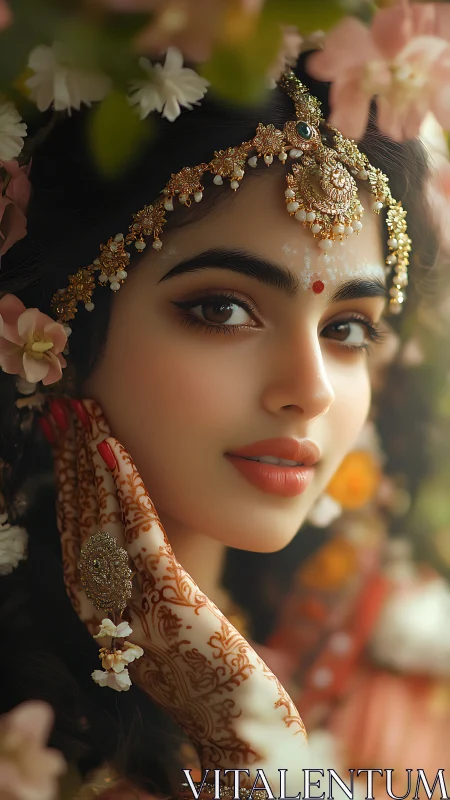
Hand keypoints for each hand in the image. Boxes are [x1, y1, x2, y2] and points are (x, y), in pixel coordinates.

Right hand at [46, 397, 307, 785]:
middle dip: (73, 455)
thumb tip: (151, 522)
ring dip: (90, 458)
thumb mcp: (167, 612)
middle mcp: (102, 601)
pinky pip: (138, 532)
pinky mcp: (166, 599)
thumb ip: (153, 570)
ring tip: (85, 412)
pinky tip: (116, 448)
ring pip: (101, 513)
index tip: (71, 428)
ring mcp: (131, 600)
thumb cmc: (208, 666)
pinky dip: (124, 486)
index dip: (72, 473)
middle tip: (67, 405)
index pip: (79, 523)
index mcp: (100, 604)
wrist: (239, 724)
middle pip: (81, 512)